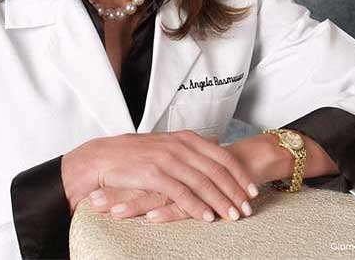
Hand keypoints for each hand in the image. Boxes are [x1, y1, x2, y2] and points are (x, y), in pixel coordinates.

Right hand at [61, 131, 258, 222]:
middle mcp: (179, 145)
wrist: (102, 157)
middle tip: (248, 208)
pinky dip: (197, 206)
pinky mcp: (154, 174)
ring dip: (220, 201)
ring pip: (202, 182)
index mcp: (184, 137)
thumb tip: (216, 141)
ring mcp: (167, 158)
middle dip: (235, 191)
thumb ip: (191, 143)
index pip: (221, 155)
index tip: (252, 189)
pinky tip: (207, 217)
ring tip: (233, 216)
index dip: (238, 174)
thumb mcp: (167, 141)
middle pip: (216, 170)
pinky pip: (182, 192)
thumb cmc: (135, 153)